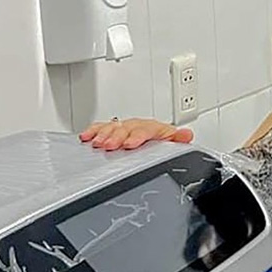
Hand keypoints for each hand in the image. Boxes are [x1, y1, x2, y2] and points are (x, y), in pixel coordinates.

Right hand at [79, 118, 193, 150]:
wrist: (154, 141)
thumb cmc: (161, 142)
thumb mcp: (170, 142)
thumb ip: (177, 140)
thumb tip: (186, 135)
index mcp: (152, 128)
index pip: (145, 129)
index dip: (136, 136)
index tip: (129, 144)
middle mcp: (136, 125)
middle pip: (125, 128)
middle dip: (116, 137)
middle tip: (109, 145)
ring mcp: (123, 127)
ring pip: (112, 127)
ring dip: (102, 135)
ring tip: (95, 143)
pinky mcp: (112, 130)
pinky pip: (100, 128)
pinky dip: (92, 131)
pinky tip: (85, 137)